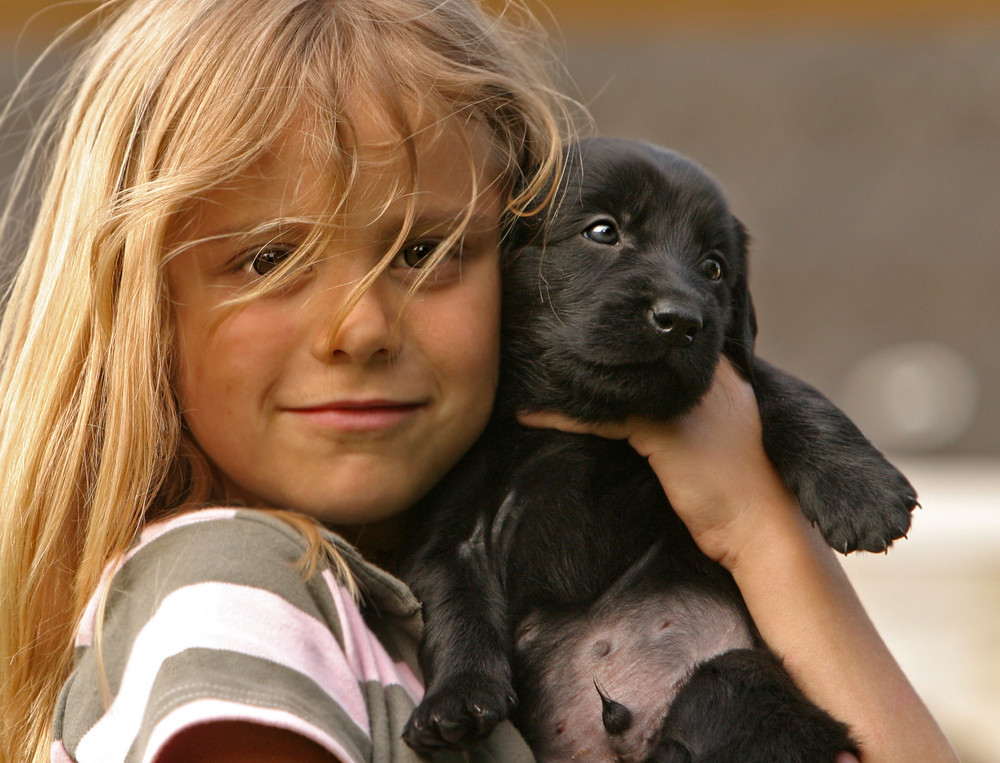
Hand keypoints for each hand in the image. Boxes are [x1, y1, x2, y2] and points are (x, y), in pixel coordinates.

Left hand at [518, 359, 798, 567]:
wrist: (764, 529)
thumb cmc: (739, 490)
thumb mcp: (715, 433)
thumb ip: (687, 405)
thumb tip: (641, 401)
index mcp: (718, 370)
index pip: (653, 347)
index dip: (613, 348)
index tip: (573, 346)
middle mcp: (705, 376)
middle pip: (630, 355)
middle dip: (586, 356)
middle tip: (542, 354)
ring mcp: (688, 400)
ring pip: (612, 383)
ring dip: (567, 384)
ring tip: (530, 381)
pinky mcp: (668, 431)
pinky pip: (605, 419)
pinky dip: (566, 418)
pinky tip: (533, 416)